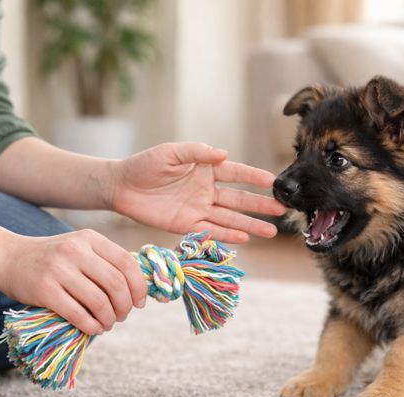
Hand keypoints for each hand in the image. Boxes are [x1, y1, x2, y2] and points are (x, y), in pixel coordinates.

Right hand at [0, 230, 147, 334]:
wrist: (8, 258)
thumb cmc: (52, 258)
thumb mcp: (79, 247)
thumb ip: (105, 261)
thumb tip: (137, 290)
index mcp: (89, 238)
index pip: (127, 263)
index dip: (138, 287)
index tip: (139, 303)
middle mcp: (75, 250)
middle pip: (116, 284)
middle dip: (125, 306)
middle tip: (122, 316)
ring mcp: (58, 269)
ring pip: (99, 302)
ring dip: (109, 319)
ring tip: (107, 323)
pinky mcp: (44, 290)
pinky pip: (78, 314)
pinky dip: (91, 326)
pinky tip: (94, 328)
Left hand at [108, 143, 285, 242]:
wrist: (121, 186)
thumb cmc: (145, 165)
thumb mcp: (170, 153)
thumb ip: (196, 152)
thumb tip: (223, 153)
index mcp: (206, 169)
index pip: (237, 173)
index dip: (255, 177)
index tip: (274, 181)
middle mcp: (207, 190)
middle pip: (239, 199)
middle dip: (260, 204)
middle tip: (282, 209)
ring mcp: (199, 209)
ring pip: (230, 218)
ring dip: (250, 224)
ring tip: (271, 231)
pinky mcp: (187, 225)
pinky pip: (211, 231)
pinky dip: (227, 235)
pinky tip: (245, 238)